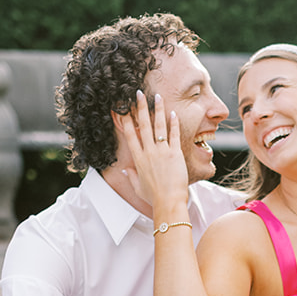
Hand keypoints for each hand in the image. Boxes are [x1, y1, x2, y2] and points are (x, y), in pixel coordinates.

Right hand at [114, 90, 190, 216]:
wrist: (168, 201)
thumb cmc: (154, 197)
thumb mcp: (138, 187)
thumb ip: (130, 176)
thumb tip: (124, 170)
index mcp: (138, 158)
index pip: (129, 134)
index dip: (125, 119)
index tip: (121, 108)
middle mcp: (148, 152)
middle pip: (142, 125)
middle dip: (139, 107)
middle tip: (138, 94)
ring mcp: (162, 151)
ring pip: (158, 126)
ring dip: (157, 110)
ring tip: (157, 96)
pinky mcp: (175, 153)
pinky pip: (174, 135)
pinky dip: (173, 123)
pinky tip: (172, 113)